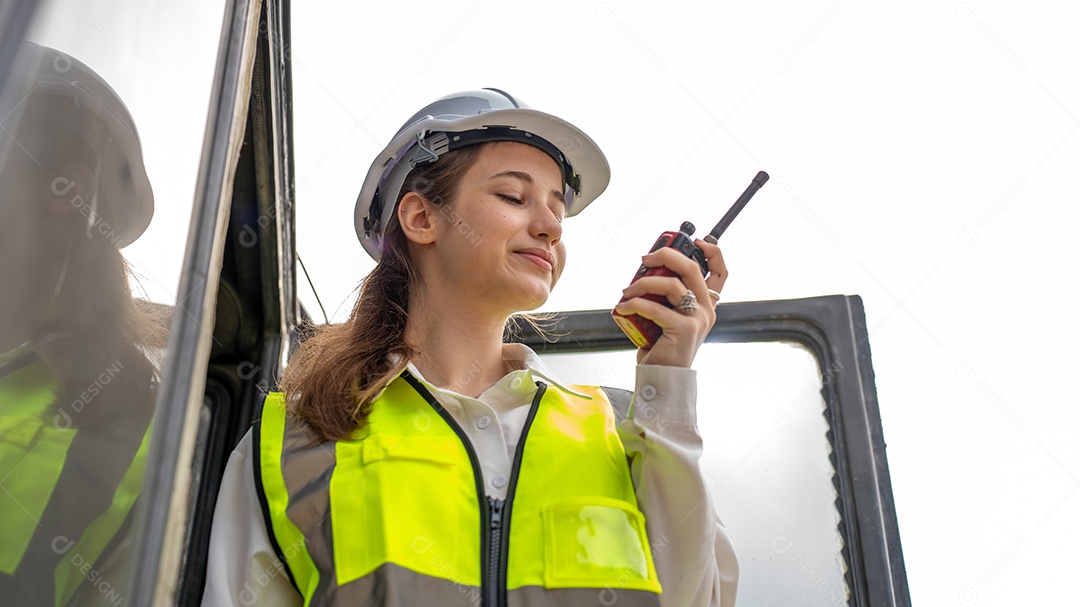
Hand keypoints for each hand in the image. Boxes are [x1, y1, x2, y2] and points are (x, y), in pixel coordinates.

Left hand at [614, 239, 727, 367]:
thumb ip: (666, 295)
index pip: (720, 272)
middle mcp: (706, 310)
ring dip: (643, 282)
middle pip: (692, 269)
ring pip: (672, 285)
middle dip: (667, 255)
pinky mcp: (684, 330)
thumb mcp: (666, 315)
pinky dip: (635, 304)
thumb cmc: (661, 346)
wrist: (661, 376)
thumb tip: (646, 271)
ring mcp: (698, 320)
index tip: (697, 240)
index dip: (712, 252)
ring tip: (627, 290)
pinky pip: (656, 307)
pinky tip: (623, 307)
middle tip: (645, 258)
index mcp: (706, 305)